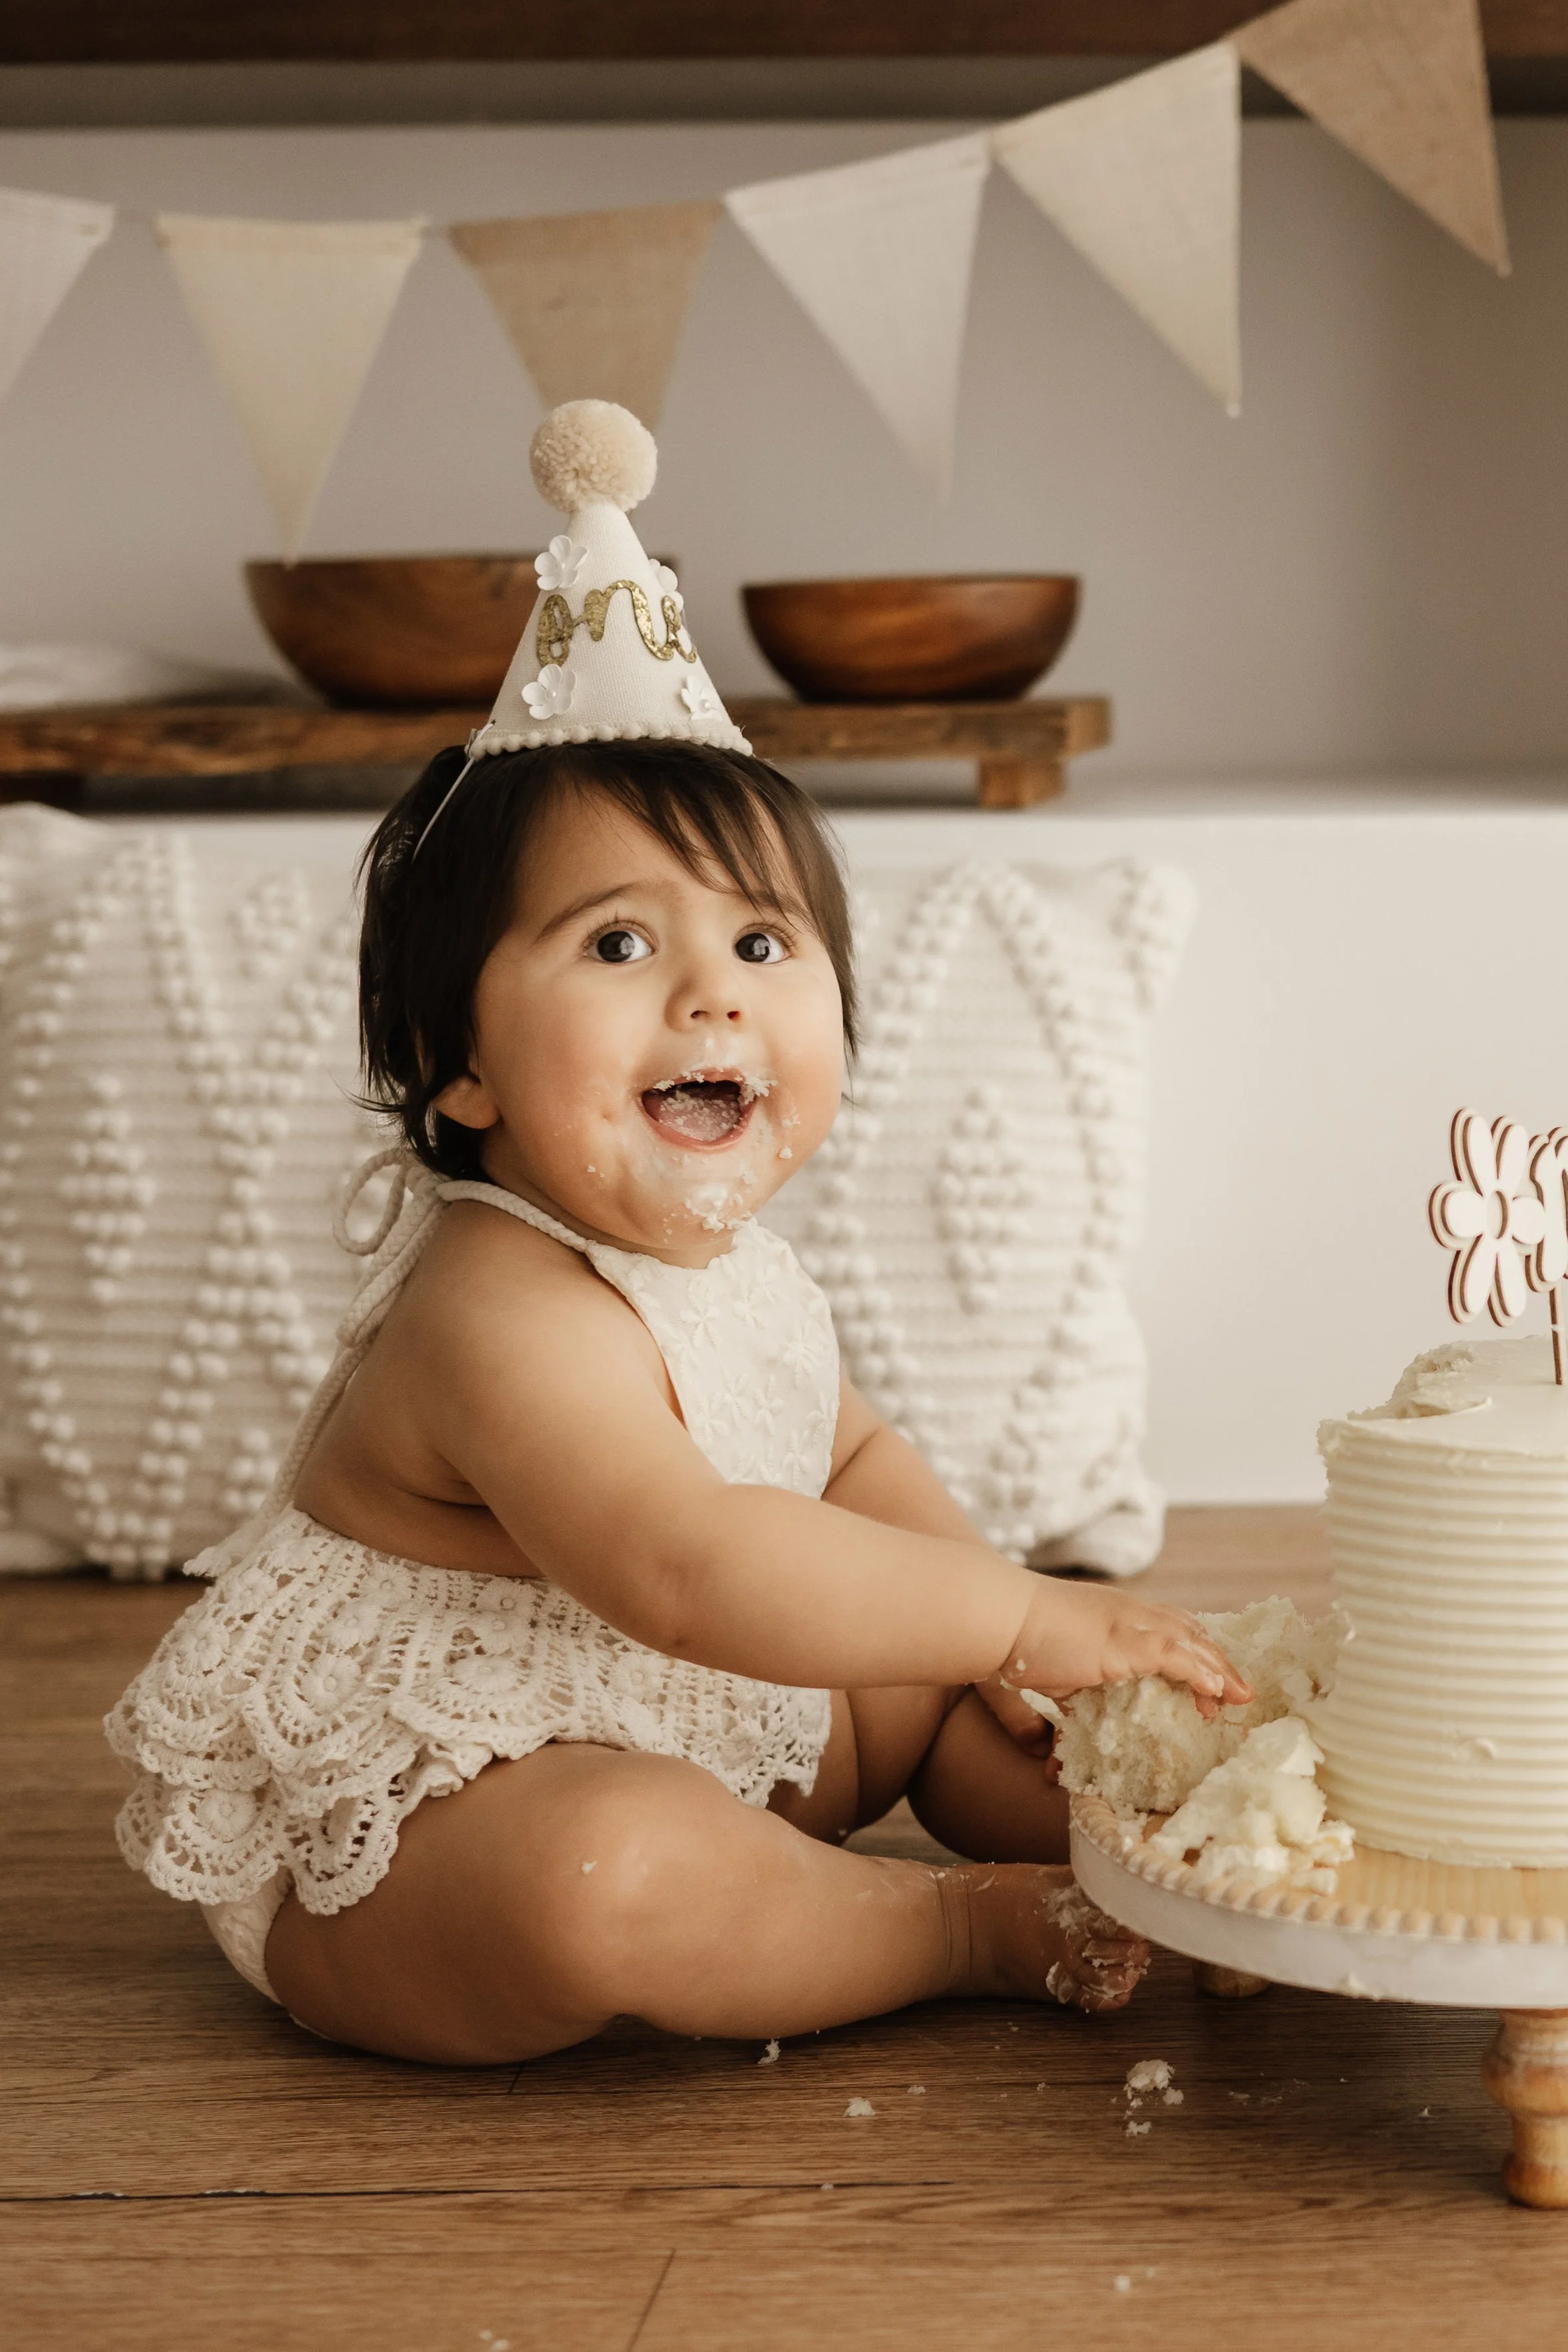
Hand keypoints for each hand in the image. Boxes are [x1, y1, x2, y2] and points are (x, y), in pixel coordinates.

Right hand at [983, 1577, 1251, 1748]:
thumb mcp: (1053, 1675)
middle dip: (1216, 1660)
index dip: (1192, 1652)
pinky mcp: (1130, 1639)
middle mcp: (1131, 1612)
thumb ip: (1063, 1707)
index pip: (1169, 1627)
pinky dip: (1202, 1674)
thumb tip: (1049, 1750)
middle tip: (1236, 1693)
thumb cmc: (1019, 1641)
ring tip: (1238, 1698)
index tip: (1209, 1682)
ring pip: (1192, 1641)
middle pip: (1190, 1630)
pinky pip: (1180, 1656)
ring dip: (1218, 1670)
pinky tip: (1218, 1693)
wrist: (1002, 1617)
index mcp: (1117, 1615)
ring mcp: (1133, 1622)